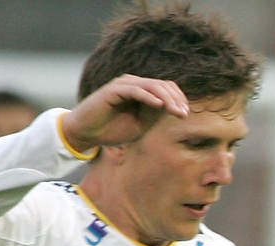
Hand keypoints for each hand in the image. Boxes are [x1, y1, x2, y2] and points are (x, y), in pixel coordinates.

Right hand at [61, 75, 188, 151]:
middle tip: (184, 115)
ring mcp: (123, 85)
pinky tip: (159, 106)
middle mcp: (133, 84)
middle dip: (176, 99)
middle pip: (161, 84)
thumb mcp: (142, 124)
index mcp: (141, 91)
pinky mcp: (113, 90)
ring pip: (151, 85)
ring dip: (166, 98)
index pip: (166, 87)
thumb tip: (177, 111)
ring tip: (176, 112)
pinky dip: (148, 97)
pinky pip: (135, 90)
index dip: (178, 98)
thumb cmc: (114, 129)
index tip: (186, 114)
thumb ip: (156, 116)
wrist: (88, 133)